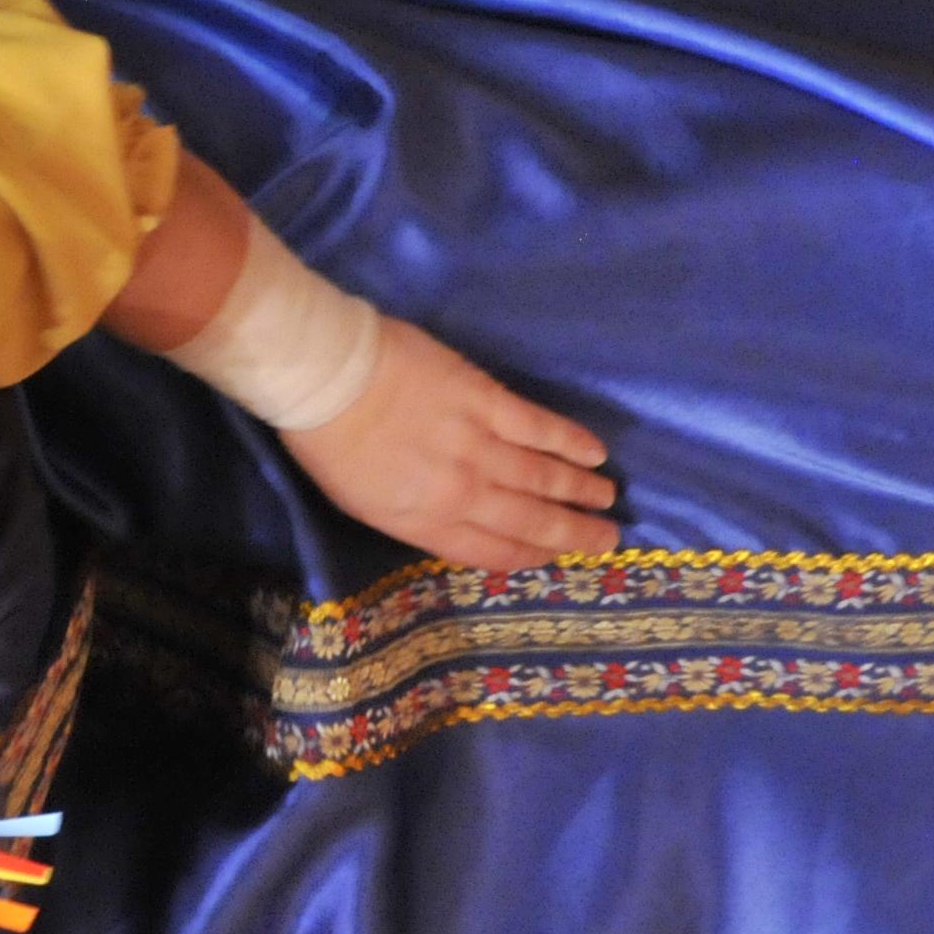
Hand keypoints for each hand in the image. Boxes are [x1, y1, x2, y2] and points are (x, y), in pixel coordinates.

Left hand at [280, 319, 618, 571]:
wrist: (325, 376)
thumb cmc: (331, 442)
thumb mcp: (367, 504)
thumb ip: (419, 518)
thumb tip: (464, 523)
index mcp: (426, 523)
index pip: (494, 551)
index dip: (532, 556)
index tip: (558, 557)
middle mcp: (460, 493)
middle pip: (529, 520)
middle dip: (573, 533)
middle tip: (608, 538)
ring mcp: (476, 446)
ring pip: (543, 477)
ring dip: (580, 491)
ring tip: (608, 499)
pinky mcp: (484, 400)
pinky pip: (538, 427)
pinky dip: (571, 442)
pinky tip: (595, 453)